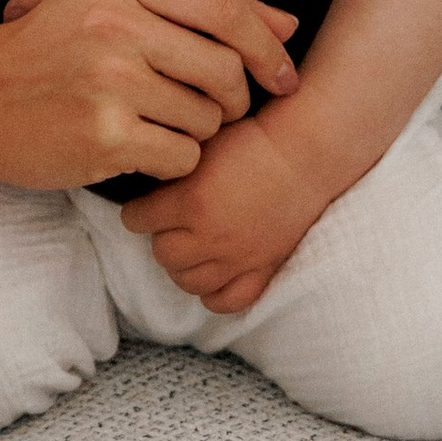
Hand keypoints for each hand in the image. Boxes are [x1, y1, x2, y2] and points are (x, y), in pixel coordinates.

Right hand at [0, 0, 296, 194]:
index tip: (284, 77)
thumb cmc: (50, 46)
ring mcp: (108, 76)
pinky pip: (182, 156)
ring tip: (153, 121)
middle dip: (229, 99)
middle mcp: (113, 17)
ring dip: (195, 131)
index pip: (225, 10)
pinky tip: (136, 147)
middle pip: (225, 68)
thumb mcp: (112, 1)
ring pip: (207, 117)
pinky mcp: (103, 133)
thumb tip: (286, 25)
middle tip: (204, 107)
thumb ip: (200, 4)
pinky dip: (171, 160)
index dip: (267, 49)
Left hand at [128, 116, 325, 316]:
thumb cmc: (253, 140)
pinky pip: (226, 301)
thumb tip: (145, 179)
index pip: (136, 220)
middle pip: (161, 253)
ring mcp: (237, 258)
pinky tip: (213, 272)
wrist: (305, 154)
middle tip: (171, 223)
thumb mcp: (201, 143)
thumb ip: (171, 169)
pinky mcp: (262, 270)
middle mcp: (211, 235)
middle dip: (161, 237)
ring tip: (190, 247)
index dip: (137, 210)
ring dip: (183, 265)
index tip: (143, 206)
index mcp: (191, 201)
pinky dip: (213, 292)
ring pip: (187, 281)